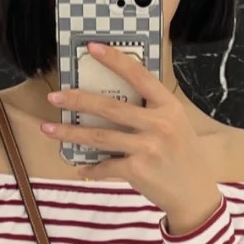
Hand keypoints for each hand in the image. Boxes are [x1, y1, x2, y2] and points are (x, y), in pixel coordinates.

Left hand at [40, 44, 221, 228]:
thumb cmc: (183, 156)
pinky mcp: (138, 170)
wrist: (195, 194)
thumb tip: (113, 99)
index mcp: (169, 107)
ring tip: (48, 128)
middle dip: (78, 100)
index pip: (139, 76)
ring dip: (70, 132)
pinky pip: (106, 165)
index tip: (92, 48)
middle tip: (55, 96)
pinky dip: (91, 168)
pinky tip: (81, 168)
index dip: (114, 60)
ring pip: (100, 137)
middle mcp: (159, 124)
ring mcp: (148, 147)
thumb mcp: (176, 125)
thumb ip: (152, 111)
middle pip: (110, 107)